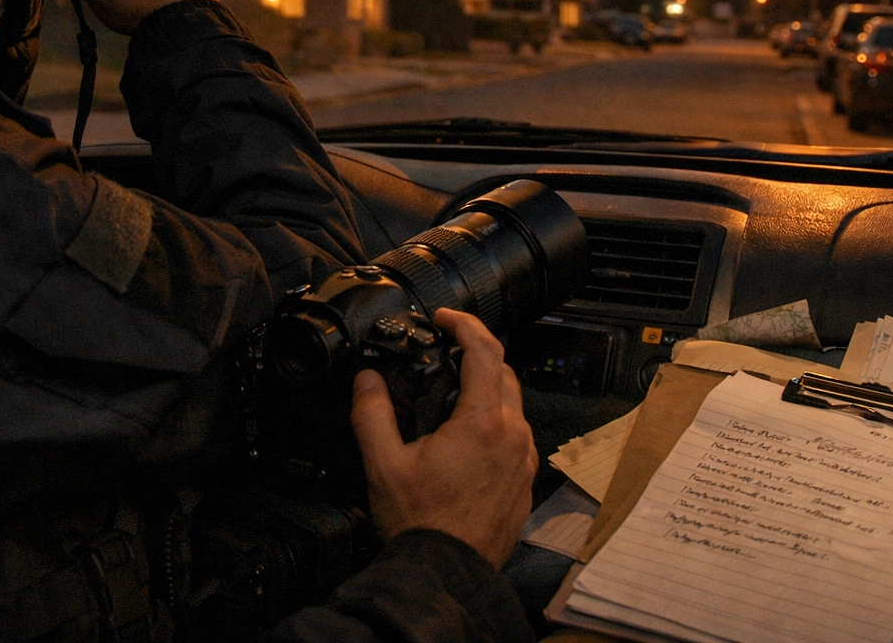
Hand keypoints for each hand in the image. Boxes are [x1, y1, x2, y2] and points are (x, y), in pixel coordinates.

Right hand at [350, 308, 537, 568]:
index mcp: (482, 423)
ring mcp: (524, 460)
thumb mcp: (383, 463)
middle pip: (504, 373)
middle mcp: (513, 436)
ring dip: (488, 390)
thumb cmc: (419, 523)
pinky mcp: (525, 481)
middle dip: (477, 355)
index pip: (485, 350)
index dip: (465, 324)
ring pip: (513, 405)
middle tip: (446, 354)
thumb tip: (367, 379)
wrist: (448, 573)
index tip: (445, 319)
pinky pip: (517, 436)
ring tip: (453, 397)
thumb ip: (372, 412)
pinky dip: (496, 423)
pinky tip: (467, 439)